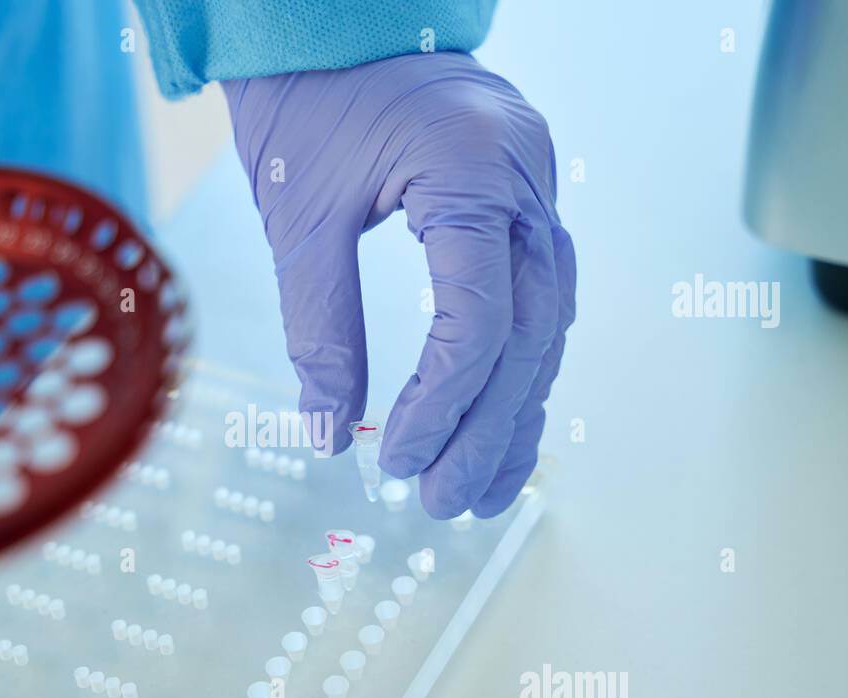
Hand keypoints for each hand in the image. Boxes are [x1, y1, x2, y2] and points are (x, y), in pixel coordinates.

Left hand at [223, 52, 575, 518]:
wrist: (337, 28)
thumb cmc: (312, 103)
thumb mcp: (301, 217)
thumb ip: (319, 326)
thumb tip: (326, 433)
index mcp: (468, 172)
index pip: (479, 317)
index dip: (442, 402)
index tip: (396, 459)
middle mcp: (523, 184)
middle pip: (528, 335)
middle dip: (486, 430)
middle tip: (442, 501)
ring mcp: (537, 194)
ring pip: (547, 327)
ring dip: (514, 415)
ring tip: (477, 492)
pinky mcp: (526, 210)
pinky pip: (540, 302)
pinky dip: (518, 370)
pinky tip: (500, 426)